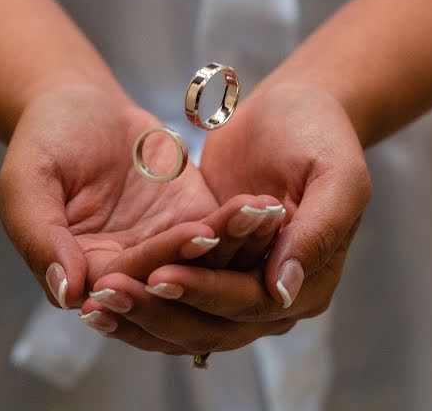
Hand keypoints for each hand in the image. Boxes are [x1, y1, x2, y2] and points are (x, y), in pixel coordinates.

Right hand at [0, 84, 281, 309]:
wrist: (81, 103)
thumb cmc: (46, 138)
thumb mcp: (27, 182)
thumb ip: (40, 238)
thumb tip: (68, 294)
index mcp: (83, 273)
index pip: (121, 284)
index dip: (146, 271)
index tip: (175, 249)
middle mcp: (129, 272)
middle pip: (170, 285)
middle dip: (199, 262)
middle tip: (219, 231)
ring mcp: (166, 249)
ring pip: (205, 264)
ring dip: (232, 244)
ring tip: (258, 214)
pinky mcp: (194, 222)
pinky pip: (223, 233)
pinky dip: (243, 223)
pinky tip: (266, 206)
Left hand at [77, 83, 370, 353]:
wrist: (295, 108)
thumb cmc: (320, 134)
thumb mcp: (337, 177)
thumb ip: (316, 234)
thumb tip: (281, 292)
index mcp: (309, 283)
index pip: (250, 304)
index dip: (204, 293)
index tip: (159, 277)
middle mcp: (274, 299)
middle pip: (212, 323)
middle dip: (159, 310)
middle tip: (108, 294)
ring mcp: (240, 287)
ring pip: (186, 318)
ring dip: (141, 312)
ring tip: (94, 301)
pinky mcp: (210, 268)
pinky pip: (173, 291)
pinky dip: (140, 293)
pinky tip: (98, 290)